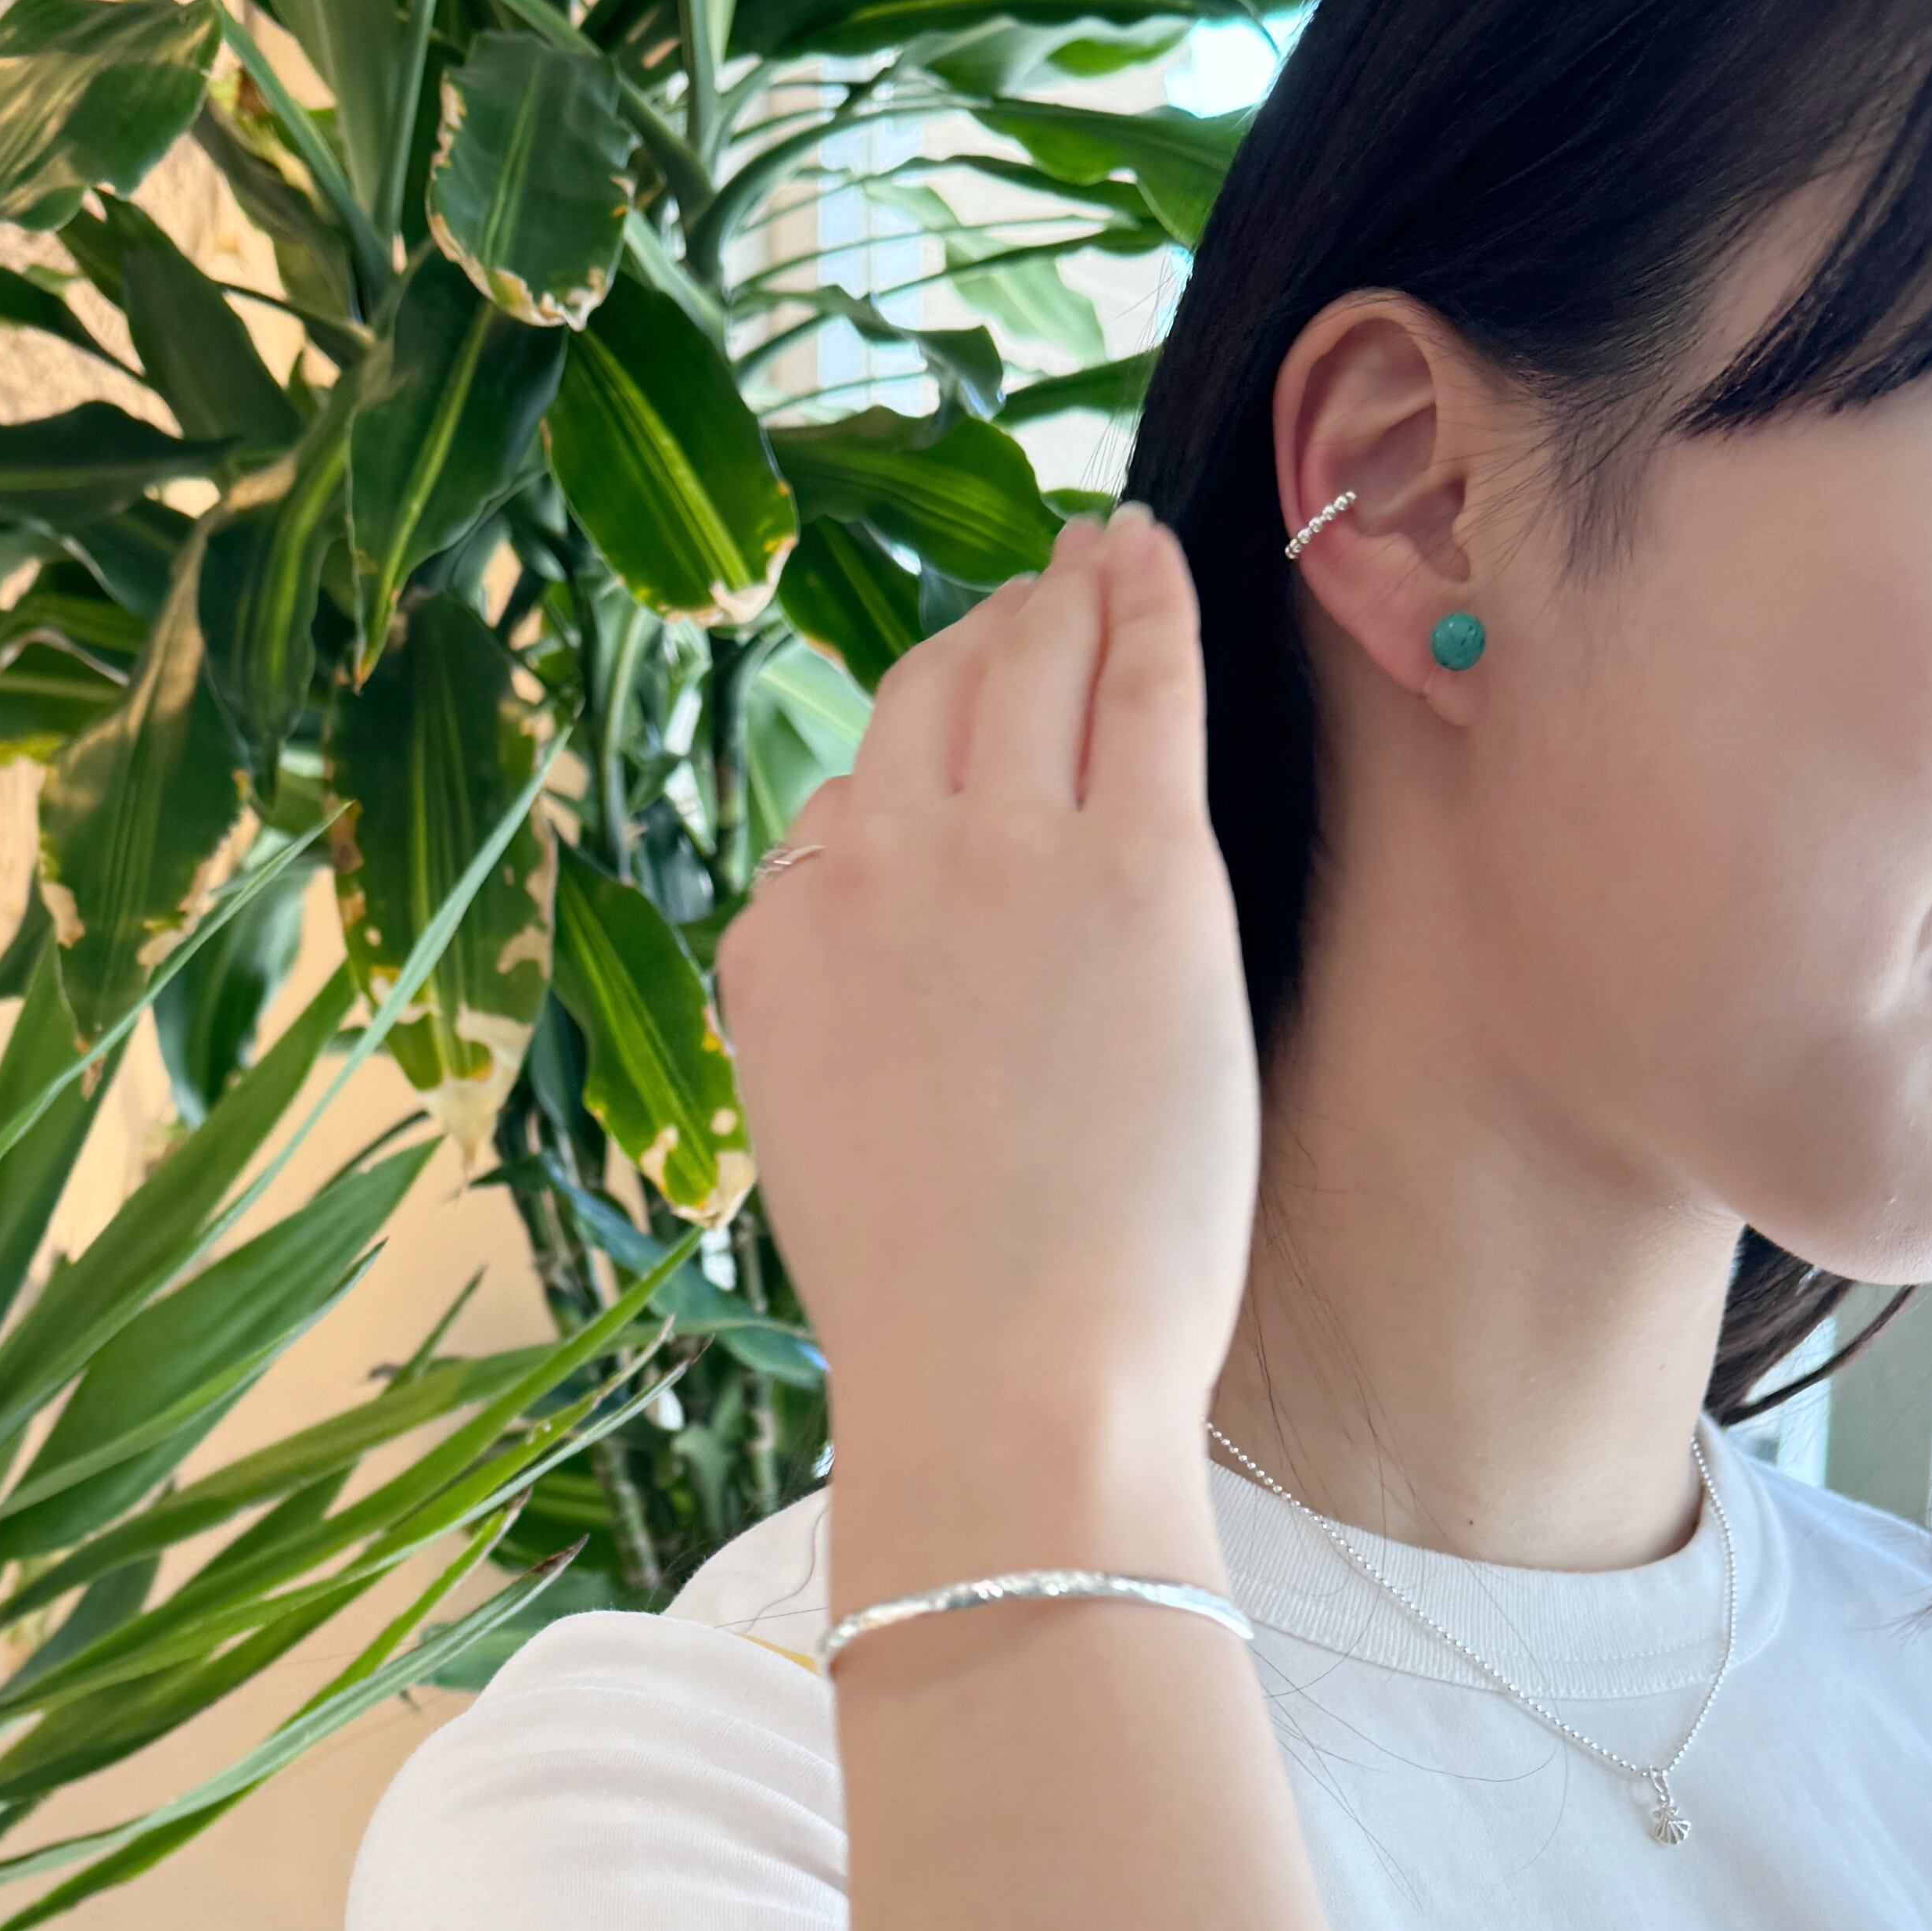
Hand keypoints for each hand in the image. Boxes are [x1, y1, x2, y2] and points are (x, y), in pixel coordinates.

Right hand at [716, 506, 1260, 1591]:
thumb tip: (864, 931)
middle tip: (1030, 600)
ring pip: (1024, 665)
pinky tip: (1152, 551)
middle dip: (978, 639)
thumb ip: (834, 1007)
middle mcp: (868, 868)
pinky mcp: (1138, 866)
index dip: (910, 765)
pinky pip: (1138, 685)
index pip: (844, 804)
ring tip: (1092, 558)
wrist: (1010, 1379)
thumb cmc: (936, 1304)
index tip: (956, 731)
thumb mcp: (818, 1134)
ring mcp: (1000, 855)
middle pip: (923, 702)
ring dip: (1056, 597)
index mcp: (779, 942)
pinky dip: (1142, 600)